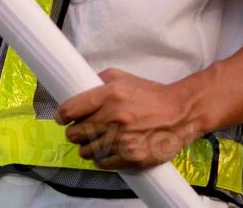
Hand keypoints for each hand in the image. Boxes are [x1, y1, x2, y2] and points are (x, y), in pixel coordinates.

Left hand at [53, 68, 203, 168]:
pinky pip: (103, 163)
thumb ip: (98, 81)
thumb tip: (77, 88)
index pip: (71, 110)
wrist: (181, 112)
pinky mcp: (133, 158)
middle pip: (75, 133)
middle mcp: (114, 118)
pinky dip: (102, 159)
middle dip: (74, 132)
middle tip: (79, 130)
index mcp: (109, 95)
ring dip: (87, 147)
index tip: (62, 118)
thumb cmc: (150, 94)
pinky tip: (107, 151)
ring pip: (87, 151)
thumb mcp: (123, 77)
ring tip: (95, 142)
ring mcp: (123, 140)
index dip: (61, 115)